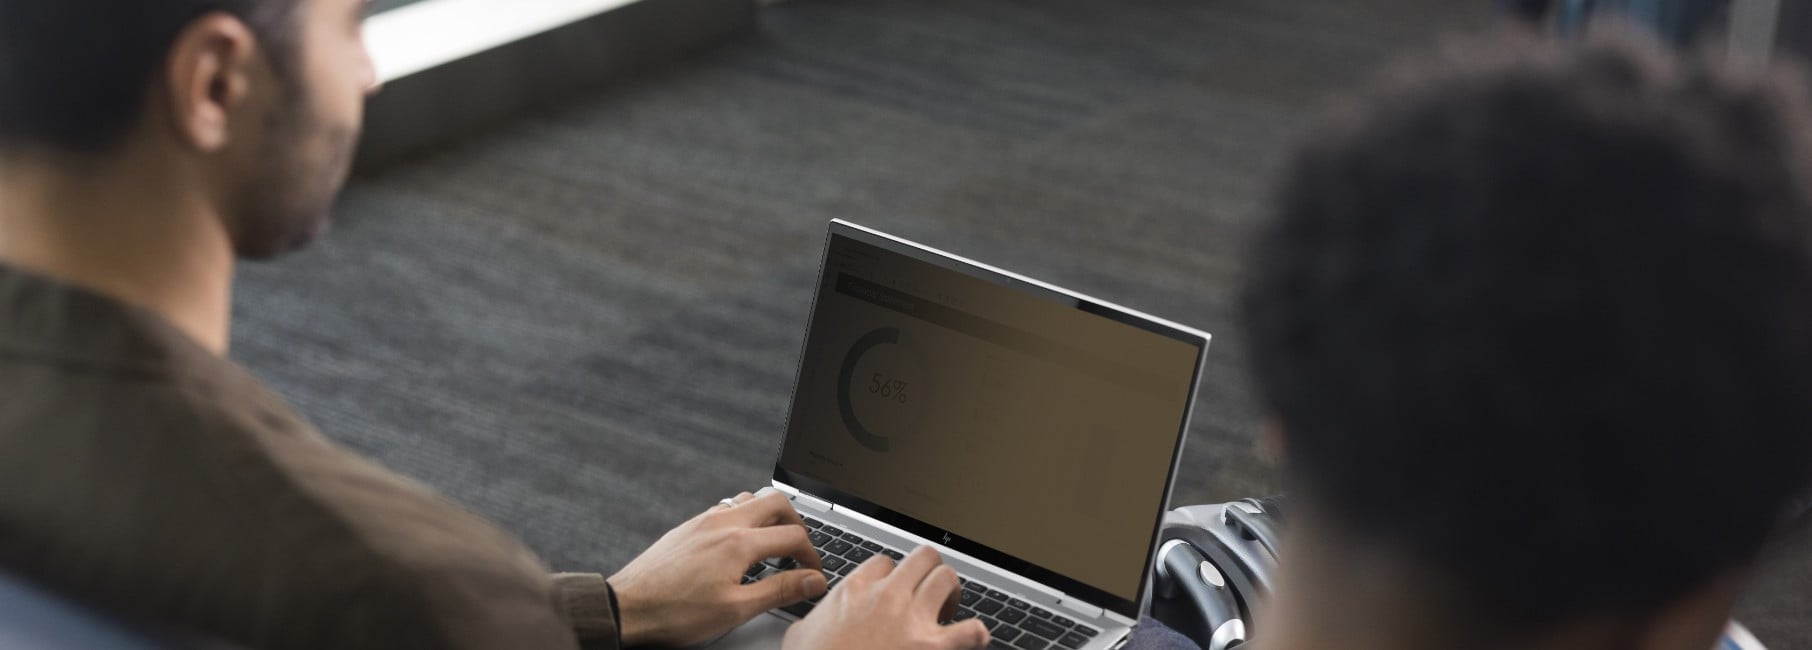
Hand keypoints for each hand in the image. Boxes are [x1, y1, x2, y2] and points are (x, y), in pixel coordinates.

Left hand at [608, 490, 826, 646]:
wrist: (627, 607)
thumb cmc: (676, 612)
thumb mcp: (736, 609)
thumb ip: (779, 590)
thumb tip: (812, 581)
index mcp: (739, 542)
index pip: (793, 536)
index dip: (812, 556)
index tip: (813, 574)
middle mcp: (723, 522)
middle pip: (776, 501)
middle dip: (796, 522)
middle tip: (800, 549)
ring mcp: (703, 520)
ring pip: (749, 499)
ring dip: (769, 515)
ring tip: (773, 543)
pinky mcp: (689, 526)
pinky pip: (726, 507)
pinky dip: (744, 517)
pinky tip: (739, 543)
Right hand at [782, 546, 989, 649]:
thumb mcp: (799, 636)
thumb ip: (812, 621)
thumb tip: (811, 627)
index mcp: (854, 590)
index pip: (884, 562)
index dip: (891, 576)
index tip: (892, 591)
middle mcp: (886, 597)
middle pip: (922, 558)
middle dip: (927, 573)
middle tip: (925, 595)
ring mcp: (911, 619)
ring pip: (946, 579)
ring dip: (950, 593)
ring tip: (945, 611)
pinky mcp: (931, 647)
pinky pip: (970, 630)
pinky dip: (976, 634)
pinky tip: (974, 637)